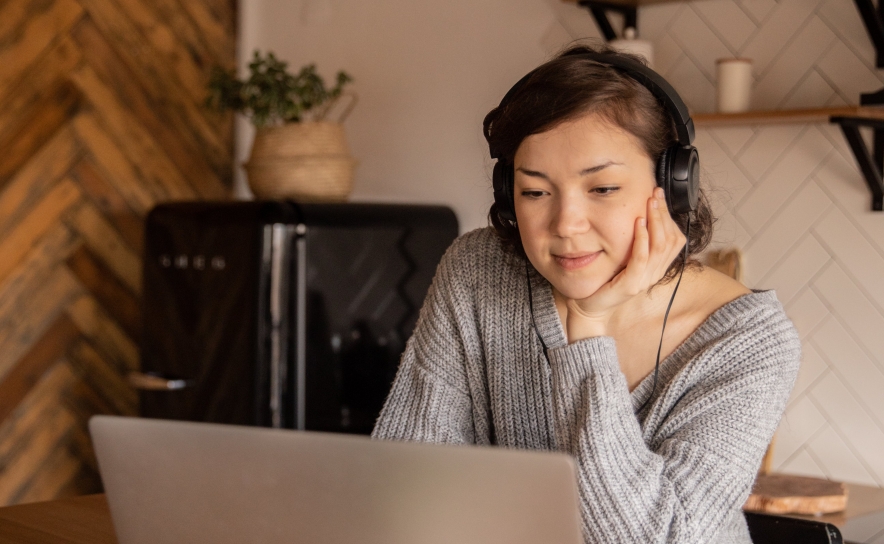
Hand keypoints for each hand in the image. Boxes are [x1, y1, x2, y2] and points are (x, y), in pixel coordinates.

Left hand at [562, 187, 686, 341]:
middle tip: (655, 195)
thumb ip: (635, 242)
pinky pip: (641, 259)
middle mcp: (654, 274)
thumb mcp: (624, 258)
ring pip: (660, 247)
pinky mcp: (631, 285)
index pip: (674, 239)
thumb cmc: (605, 281)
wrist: (589, 307)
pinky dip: (641, 239)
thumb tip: (639, 214)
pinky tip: (638, 224)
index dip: (669, 216)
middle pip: (670, 240)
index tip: (659, 196)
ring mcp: (644, 280)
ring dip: (655, 222)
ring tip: (649, 204)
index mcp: (657, 267)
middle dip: (663, 214)